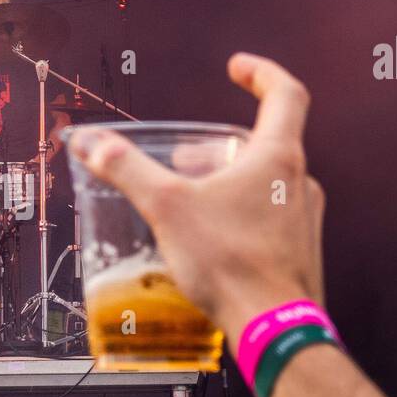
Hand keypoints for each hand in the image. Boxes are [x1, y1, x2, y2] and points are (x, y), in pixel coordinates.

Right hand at [69, 52, 323, 346]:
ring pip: (266, 184)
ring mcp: (303, 220)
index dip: (261, 72)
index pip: (285, 94)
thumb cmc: (232, 265)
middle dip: (217, 147)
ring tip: (188, 202)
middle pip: (264, 144)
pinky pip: (268, 219)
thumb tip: (93, 144)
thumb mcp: (168, 207)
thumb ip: (127, 170)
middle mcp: (299, 183)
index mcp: (278, 158)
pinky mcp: (297, 253)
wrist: (274, 328)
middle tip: (183, 159)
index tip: (237, 68)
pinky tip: (207, 240)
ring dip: (227, 183)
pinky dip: (237, 216)